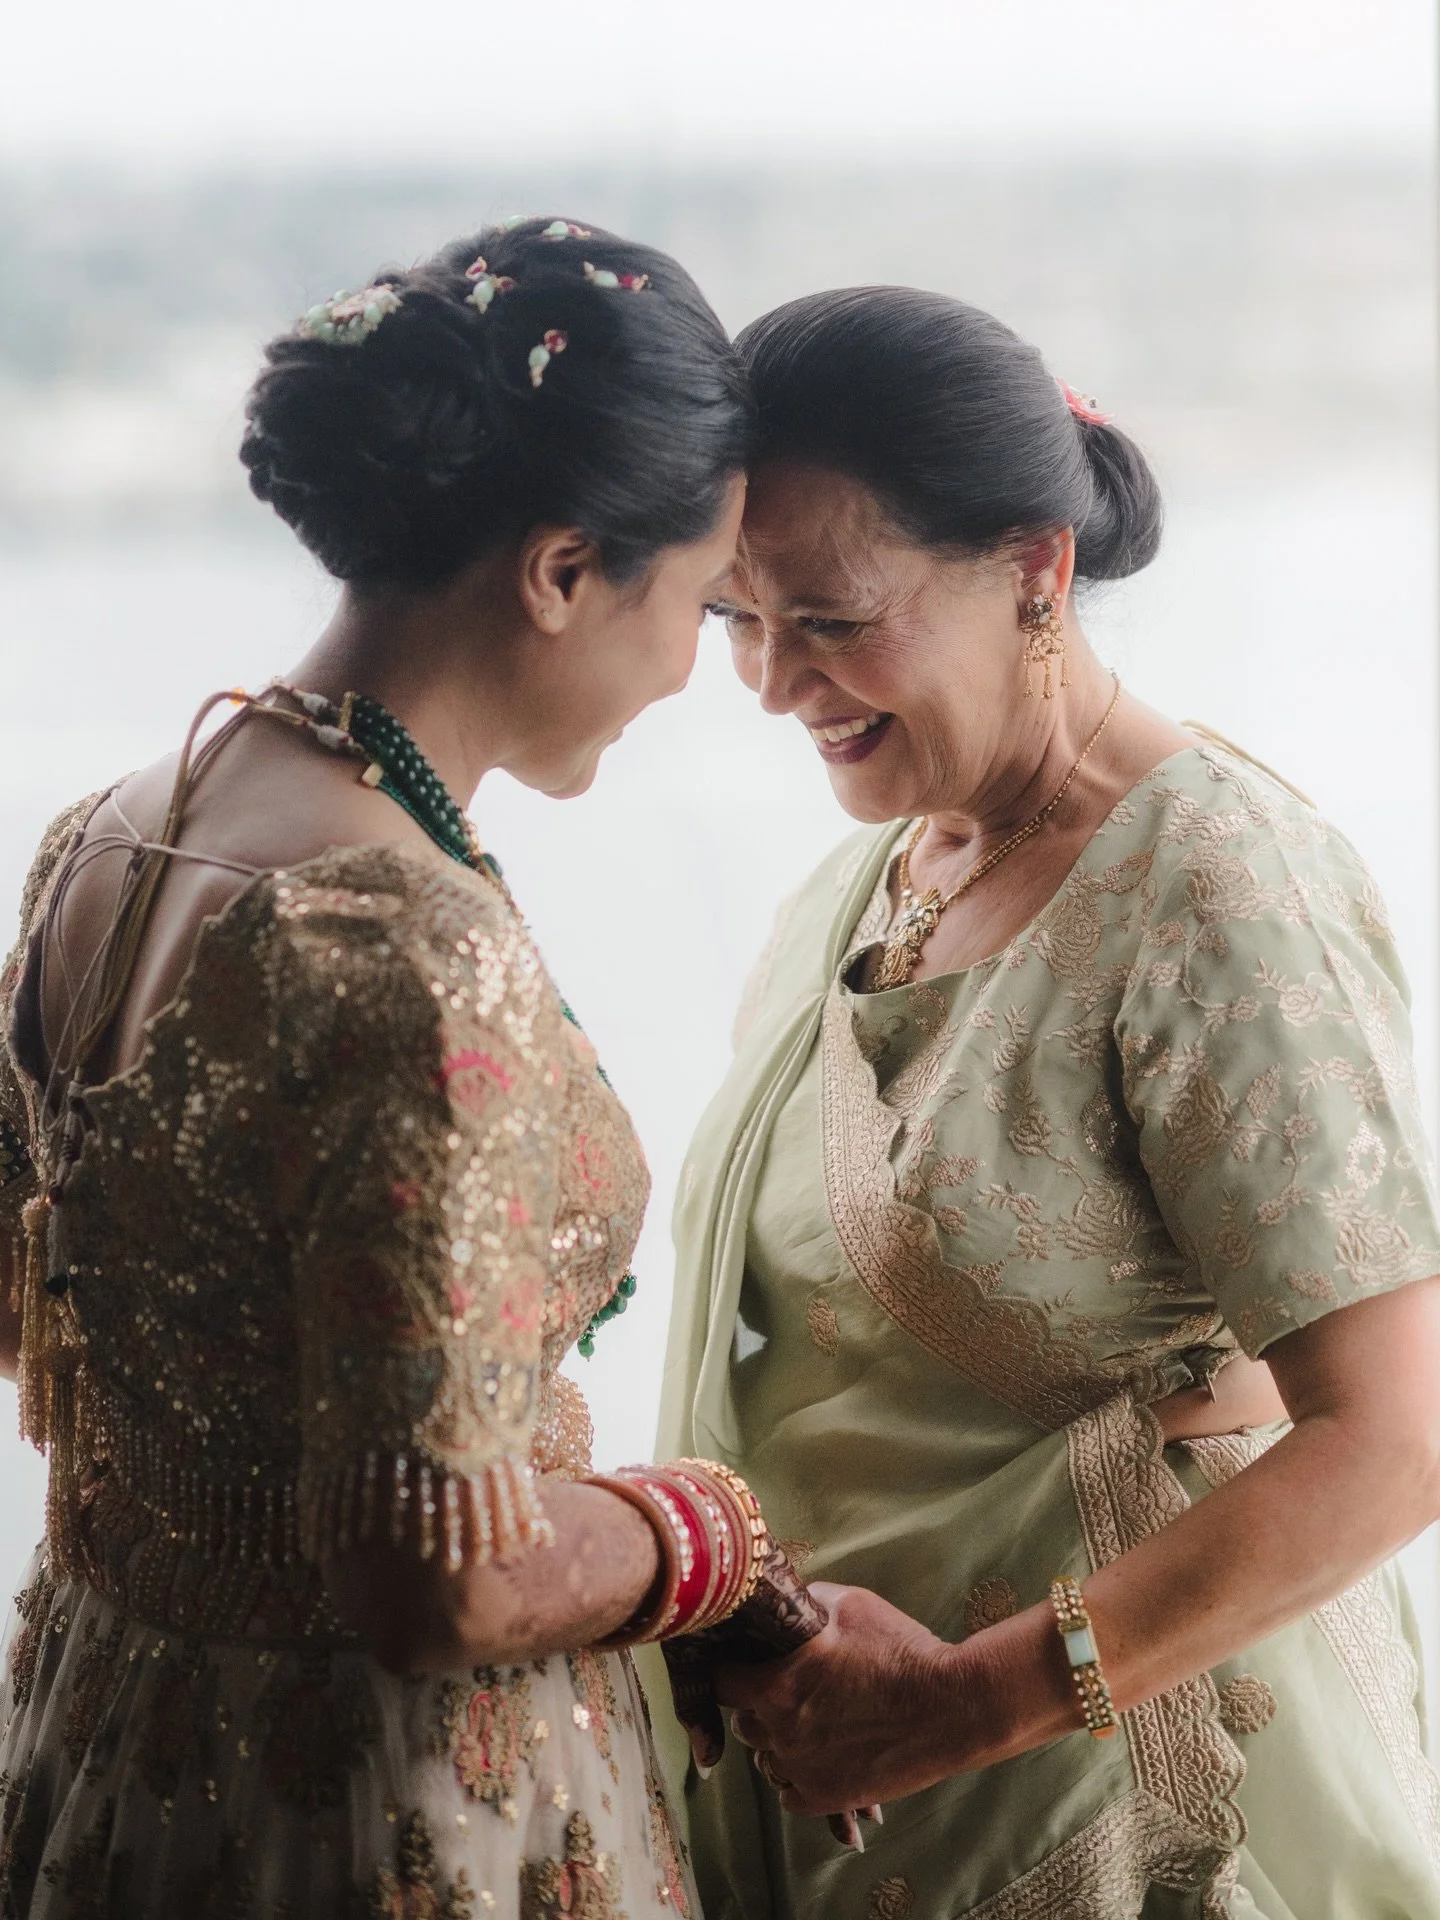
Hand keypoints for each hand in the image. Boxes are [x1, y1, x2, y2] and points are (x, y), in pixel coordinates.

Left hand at [714, 1582, 974, 1815]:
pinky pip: (790, 1793)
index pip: (722, 1681)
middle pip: (744, 1723)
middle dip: (758, 1706)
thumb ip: (806, 1602)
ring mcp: (803, 1769)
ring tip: (816, 1723)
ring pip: (767, 1759)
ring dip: (781, 1742)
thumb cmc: (901, 1650)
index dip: (734, 1670)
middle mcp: (781, 1731)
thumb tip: (784, 1600)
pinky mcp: (828, 1798)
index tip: (748, 1665)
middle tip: (790, 1691)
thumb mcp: (851, 1605)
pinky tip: (823, 1755)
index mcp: (778, 1684)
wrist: (951, 1706)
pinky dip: (800, 1778)